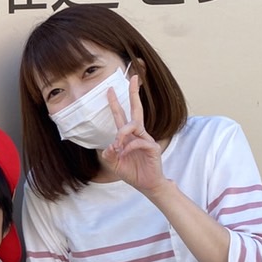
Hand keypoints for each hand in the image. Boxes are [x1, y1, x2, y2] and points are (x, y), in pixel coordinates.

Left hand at [100, 73, 166, 194]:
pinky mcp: (152, 146)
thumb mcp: (114, 163)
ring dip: (121, 134)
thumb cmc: (132, 172)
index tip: (109, 90)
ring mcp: (146, 138)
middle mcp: (138, 133)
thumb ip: (109, 154)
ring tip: (117, 145)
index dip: (115, 103)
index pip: (121, 116)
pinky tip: (124, 154)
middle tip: (133, 77)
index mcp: (127, 136)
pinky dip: (128, 148)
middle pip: (136, 109)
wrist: (147, 184)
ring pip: (133, 125)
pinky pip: (138, 141)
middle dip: (134, 93)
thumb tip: (109, 146)